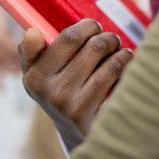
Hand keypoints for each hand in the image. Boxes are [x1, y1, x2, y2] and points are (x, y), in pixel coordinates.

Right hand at [19, 19, 133, 149]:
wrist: (72, 131)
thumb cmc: (56, 89)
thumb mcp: (37, 72)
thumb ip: (30, 50)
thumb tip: (32, 32)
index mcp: (36, 78)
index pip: (70, 38)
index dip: (88, 27)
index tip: (94, 27)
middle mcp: (54, 95)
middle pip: (95, 47)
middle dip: (109, 38)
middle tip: (112, 40)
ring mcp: (76, 110)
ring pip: (112, 65)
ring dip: (123, 54)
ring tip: (122, 53)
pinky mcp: (97, 121)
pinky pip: (122, 85)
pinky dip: (129, 72)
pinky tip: (127, 69)